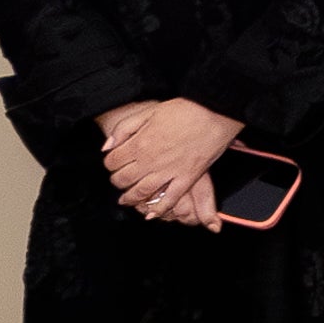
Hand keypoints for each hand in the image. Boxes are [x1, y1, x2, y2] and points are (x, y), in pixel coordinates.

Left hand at [96, 97, 244, 222]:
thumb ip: (124, 128)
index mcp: (139, 143)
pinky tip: (153, 213)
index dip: (110, 163)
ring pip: (142, 192)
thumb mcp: (149, 112)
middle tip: (120, 180)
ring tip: (127, 200)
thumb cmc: (185, 109)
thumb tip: (107, 146)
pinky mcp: (187, 177)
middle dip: (117, 181)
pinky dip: (160, 208)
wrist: (216, 111)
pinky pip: (171, 198)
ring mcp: (169, 171)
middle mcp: (151, 161)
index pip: (112, 161)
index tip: (114, 162)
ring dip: (131, 198)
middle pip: (123, 180)